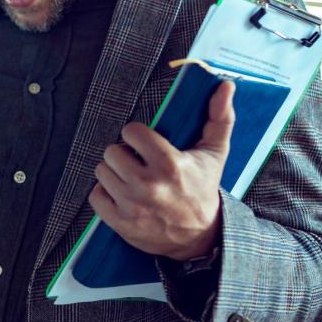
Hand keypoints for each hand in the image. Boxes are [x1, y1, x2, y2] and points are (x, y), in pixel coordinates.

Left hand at [88, 81, 234, 260]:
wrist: (200, 237)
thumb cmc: (203, 188)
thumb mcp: (214, 153)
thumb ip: (220, 117)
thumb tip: (226, 85)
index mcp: (169, 164)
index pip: (130, 132)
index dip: (136, 135)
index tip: (145, 144)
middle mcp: (148, 185)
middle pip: (111, 151)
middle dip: (123, 154)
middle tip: (137, 162)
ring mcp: (133, 206)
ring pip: (101, 171)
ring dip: (113, 173)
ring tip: (131, 177)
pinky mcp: (121, 223)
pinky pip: (95, 196)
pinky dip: (105, 194)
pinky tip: (122, 195)